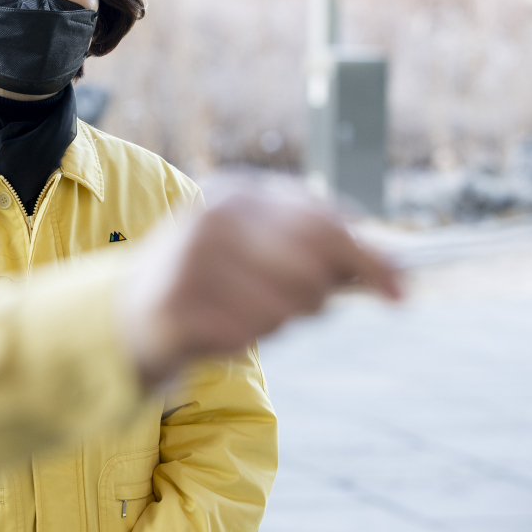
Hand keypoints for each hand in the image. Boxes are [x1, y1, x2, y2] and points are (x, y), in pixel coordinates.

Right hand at [117, 185, 401, 386]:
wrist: (129, 308)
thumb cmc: (212, 278)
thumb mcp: (261, 245)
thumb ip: (319, 249)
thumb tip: (392, 271)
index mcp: (240, 193)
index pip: (325, 222)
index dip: (370, 258)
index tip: (402, 292)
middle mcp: (215, 218)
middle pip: (311, 267)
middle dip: (317, 296)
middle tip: (301, 306)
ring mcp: (192, 259)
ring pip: (284, 307)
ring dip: (276, 321)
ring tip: (243, 310)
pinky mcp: (177, 304)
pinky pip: (248, 334)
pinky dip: (243, 338)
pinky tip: (219, 324)